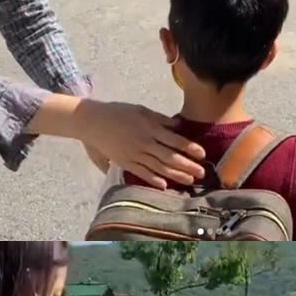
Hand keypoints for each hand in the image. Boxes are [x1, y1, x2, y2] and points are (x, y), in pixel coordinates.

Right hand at [84, 103, 204, 189]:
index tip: (202, 155)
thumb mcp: (141, 110)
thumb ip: (159, 119)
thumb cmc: (118, 113)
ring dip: (175, 175)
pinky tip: (165, 186)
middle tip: (202, 173)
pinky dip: (153, 179)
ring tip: (189, 181)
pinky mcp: (125, 163)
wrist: (92, 121)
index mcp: (150, 128)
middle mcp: (144, 142)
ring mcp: (134, 154)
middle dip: (187, 165)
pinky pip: (141, 173)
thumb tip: (177, 126)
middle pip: (170, 156)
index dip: (189, 148)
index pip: (175, 140)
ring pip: (159, 167)